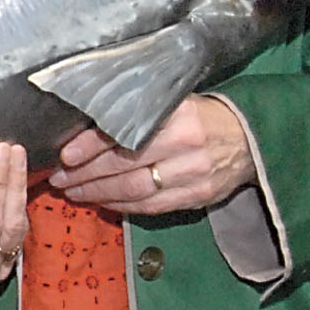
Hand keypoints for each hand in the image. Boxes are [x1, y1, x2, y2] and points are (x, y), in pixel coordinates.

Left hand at [50, 94, 254, 213]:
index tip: (66, 155)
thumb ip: (138, 113)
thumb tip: (87, 126)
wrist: (250, 137)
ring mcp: (193, 175)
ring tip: (73, 192)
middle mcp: (185, 146)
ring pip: (135, 191)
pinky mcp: (198, 197)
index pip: (124, 133)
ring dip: (98, 194)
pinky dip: (123, 207)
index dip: (90, 146)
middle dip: (85, 175)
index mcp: (177, 116)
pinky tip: (103, 202)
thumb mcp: (174, 102)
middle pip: (125, 166)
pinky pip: (152, 207)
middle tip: (59, 178)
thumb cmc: (202, 115)